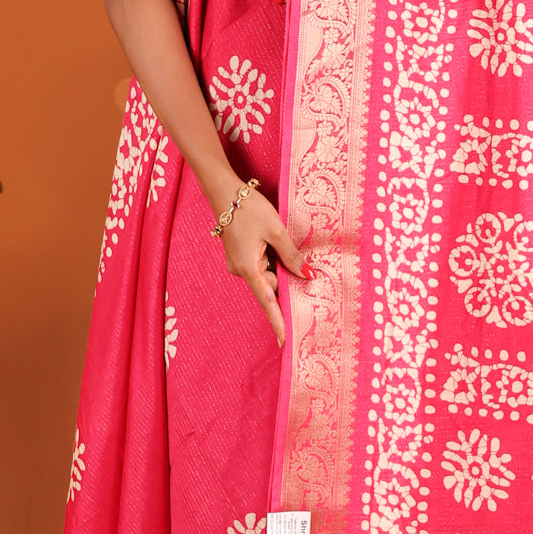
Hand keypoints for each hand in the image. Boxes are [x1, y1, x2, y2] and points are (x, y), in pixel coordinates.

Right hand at [214, 182, 313, 345]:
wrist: (224, 192)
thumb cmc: (249, 209)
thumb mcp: (276, 231)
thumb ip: (292, 256)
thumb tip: (308, 276)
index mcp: (248, 268)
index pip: (268, 302)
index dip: (278, 322)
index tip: (285, 341)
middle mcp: (241, 270)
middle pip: (270, 284)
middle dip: (283, 274)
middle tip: (285, 250)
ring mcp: (239, 263)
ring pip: (266, 273)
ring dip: (276, 261)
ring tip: (273, 236)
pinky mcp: (239, 256)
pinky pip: (260, 264)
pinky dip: (269, 257)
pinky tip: (269, 239)